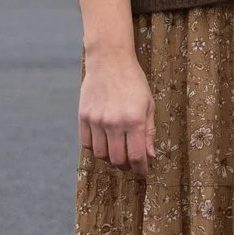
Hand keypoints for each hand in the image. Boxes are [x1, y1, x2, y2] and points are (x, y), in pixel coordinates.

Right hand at [78, 44, 154, 175]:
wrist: (109, 61)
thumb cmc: (134, 82)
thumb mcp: (149, 104)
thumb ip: (149, 131)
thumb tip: (150, 155)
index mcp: (134, 120)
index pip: (136, 156)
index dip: (140, 169)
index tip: (143, 173)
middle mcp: (114, 123)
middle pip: (117, 159)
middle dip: (125, 166)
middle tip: (130, 164)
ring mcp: (96, 121)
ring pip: (100, 155)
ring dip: (110, 159)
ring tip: (117, 153)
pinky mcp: (83, 117)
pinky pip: (86, 144)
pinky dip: (95, 149)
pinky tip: (104, 144)